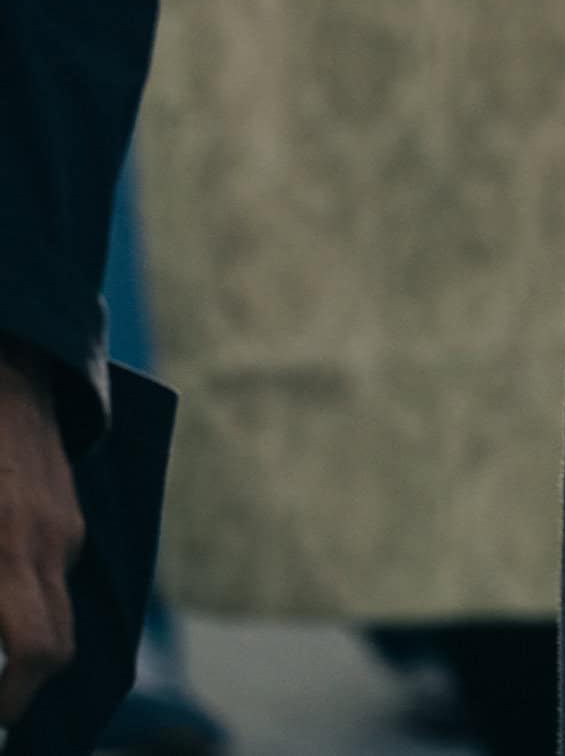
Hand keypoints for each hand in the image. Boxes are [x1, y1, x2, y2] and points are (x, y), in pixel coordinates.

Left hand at [0, 345, 81, 731]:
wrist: (4, 354)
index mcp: (9, 546)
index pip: (38, 652)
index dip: (13, 700)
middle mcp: (49, 540)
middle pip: (57, 647)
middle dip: (22, 688)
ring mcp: (65, 521)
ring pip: (57, 609)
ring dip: (26, 642)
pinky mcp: (66, 505)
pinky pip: (56, 572)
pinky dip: (30, 601)